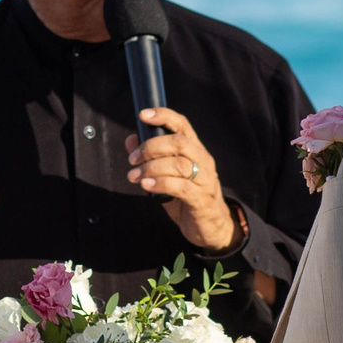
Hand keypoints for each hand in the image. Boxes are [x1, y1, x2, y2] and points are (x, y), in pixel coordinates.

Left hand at [126, 108, 235, 252]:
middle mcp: (203, 161)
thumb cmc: (188, 198)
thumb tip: (131, 140)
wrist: (211, 227)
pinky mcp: (202, 200)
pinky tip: (147, 186)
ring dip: (151, 168)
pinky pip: (180, 187)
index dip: (163, 116)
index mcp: (195, 150)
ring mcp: (205, 180)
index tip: (143, 115)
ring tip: (134, 176)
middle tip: (133, 160)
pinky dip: (160, 184)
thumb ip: (151, 158)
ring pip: (178, 164)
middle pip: (179, 142)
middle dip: (151, 147)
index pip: (182, 125)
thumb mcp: (167, 175)